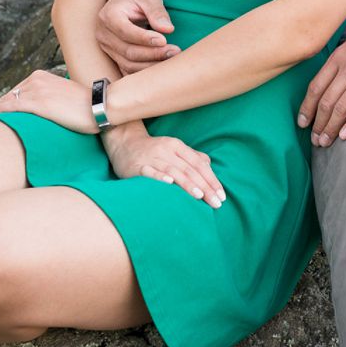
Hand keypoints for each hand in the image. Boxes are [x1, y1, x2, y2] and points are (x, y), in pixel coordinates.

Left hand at [0, 69, 91, 128]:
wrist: (100, 106)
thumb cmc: (86, 106)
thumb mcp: (65, 94)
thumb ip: (51, 96)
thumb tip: (47, 108)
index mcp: (41, 76)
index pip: (18, 90)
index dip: (7, 102)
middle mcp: (36, 80)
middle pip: (10, 95)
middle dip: (0, 107)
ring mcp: (35, 90)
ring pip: (8, 101)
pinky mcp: (36, 103)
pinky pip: (12, 107)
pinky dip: (1, 113)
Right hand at [97, 0, 180, 73]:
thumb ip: (157, 12)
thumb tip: (168, 29)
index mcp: (108, 15)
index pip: (125, 31)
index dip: (144, 38)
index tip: (164, 40)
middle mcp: (103, 33)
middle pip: (128, 51)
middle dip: (153, 54)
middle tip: (175, 51)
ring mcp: (106, 46)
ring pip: (128, 63)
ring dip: (151, 65)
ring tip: (171, 57)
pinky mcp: (113, 56)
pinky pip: (128, 69)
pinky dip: (145, 70)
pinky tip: (161, 65)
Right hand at [103, 126, 225, 207]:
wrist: (124, 143)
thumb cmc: (153, 150)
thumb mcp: (173, 149)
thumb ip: (191, 156)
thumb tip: (209, 165)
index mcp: (177, 146)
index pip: (199, 164)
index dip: (211, 179)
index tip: (221, 195)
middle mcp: (166, 150)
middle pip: (189, 169)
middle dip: (205, 187)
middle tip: (216, 203)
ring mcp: (151, 158)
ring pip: (173, 171)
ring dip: (187, 184)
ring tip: (199, 196)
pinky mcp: (137, 167)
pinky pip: (150, 172)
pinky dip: (159, 177)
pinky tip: (169, 184)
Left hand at [299, 12, 345, 145]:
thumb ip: (342, 62)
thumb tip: (331, 82)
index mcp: (339, 56)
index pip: (316, 87)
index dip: (307, 107)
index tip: (302, 122)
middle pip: (326, 100)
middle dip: (318, 123)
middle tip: (314, 140)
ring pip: (342, 107)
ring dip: (331, 127)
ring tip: (326, 142)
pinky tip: (345, 136)